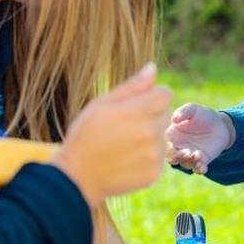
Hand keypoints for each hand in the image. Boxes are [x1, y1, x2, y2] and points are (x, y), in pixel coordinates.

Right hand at [54, 63, 172, 203]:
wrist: (77, 175)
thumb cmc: (86, 134)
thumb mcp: (102, 104)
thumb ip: (132, 86)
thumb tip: (153, 67)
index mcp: (138, 111)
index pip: (165, 94)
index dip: (152, 96)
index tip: (137, 105)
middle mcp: (150, 132)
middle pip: (166, 114)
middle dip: (151, 116)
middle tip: (125, 126)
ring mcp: (154, 154)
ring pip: (163, 136)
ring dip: (150, 137)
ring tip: (124, 144)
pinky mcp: (154, 173)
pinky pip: (160, 157)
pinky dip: (148, 157)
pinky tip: (127, 159)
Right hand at [165, 103, 233, 174]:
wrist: (220, 124)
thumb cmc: (202, 114)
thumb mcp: (193, 109)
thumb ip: (183, 112)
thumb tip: (174, 120)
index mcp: (172, 135)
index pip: (164, 144)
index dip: (166, 146)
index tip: (172, 145)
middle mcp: (178, 147)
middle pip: (172, 157)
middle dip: (177, 157)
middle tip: (187, 151)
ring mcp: (189, 155)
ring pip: (185, 164)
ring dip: (190, 162)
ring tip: (198, 154)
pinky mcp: (202, 161)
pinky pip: (198, 169)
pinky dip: (199, 169)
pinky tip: (202, 167)